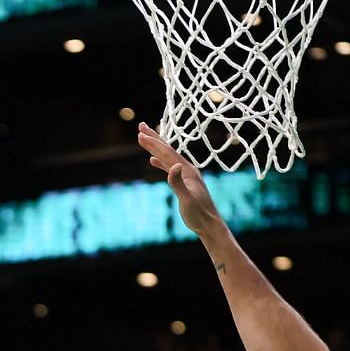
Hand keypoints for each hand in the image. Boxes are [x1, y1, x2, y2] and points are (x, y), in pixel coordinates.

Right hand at [137, 123, 222, 238]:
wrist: (210, 225)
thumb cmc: (199, 214)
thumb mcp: (187, 199)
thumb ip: (178, 183)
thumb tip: (174, 166)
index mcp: (187, 171)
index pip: (167, 153)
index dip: (154, 143)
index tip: (140, 134)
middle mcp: (187, 169)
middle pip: (168, 150)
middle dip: (154, 138)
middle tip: (140, 126)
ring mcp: (187, 175)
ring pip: (168, 157)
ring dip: (156, 148)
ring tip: (145, 139)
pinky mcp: (185, 183)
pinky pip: (170, 167)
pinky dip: (160, 162)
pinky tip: (153, 161)